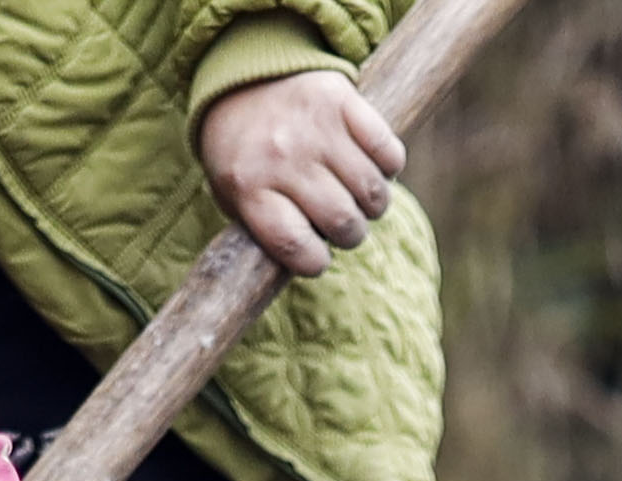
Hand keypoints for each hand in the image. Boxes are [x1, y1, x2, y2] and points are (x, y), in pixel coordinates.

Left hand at [197, 69, 402, 278]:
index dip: (315, 263)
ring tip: (358, 197)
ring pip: (373, 191)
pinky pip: (389, 151)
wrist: (243, 76)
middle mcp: (281, 156)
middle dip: (350, 234)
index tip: (317, 257)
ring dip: (373, 204)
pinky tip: (372, 165)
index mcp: (247, 185)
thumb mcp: (232, 195)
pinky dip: (389, 167)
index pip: (296, 247)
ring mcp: (314, 127)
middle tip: (342, 224)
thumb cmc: (244, 153)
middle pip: (343, 222)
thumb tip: (312, 262)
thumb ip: (265, 230)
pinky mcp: (341, 100)